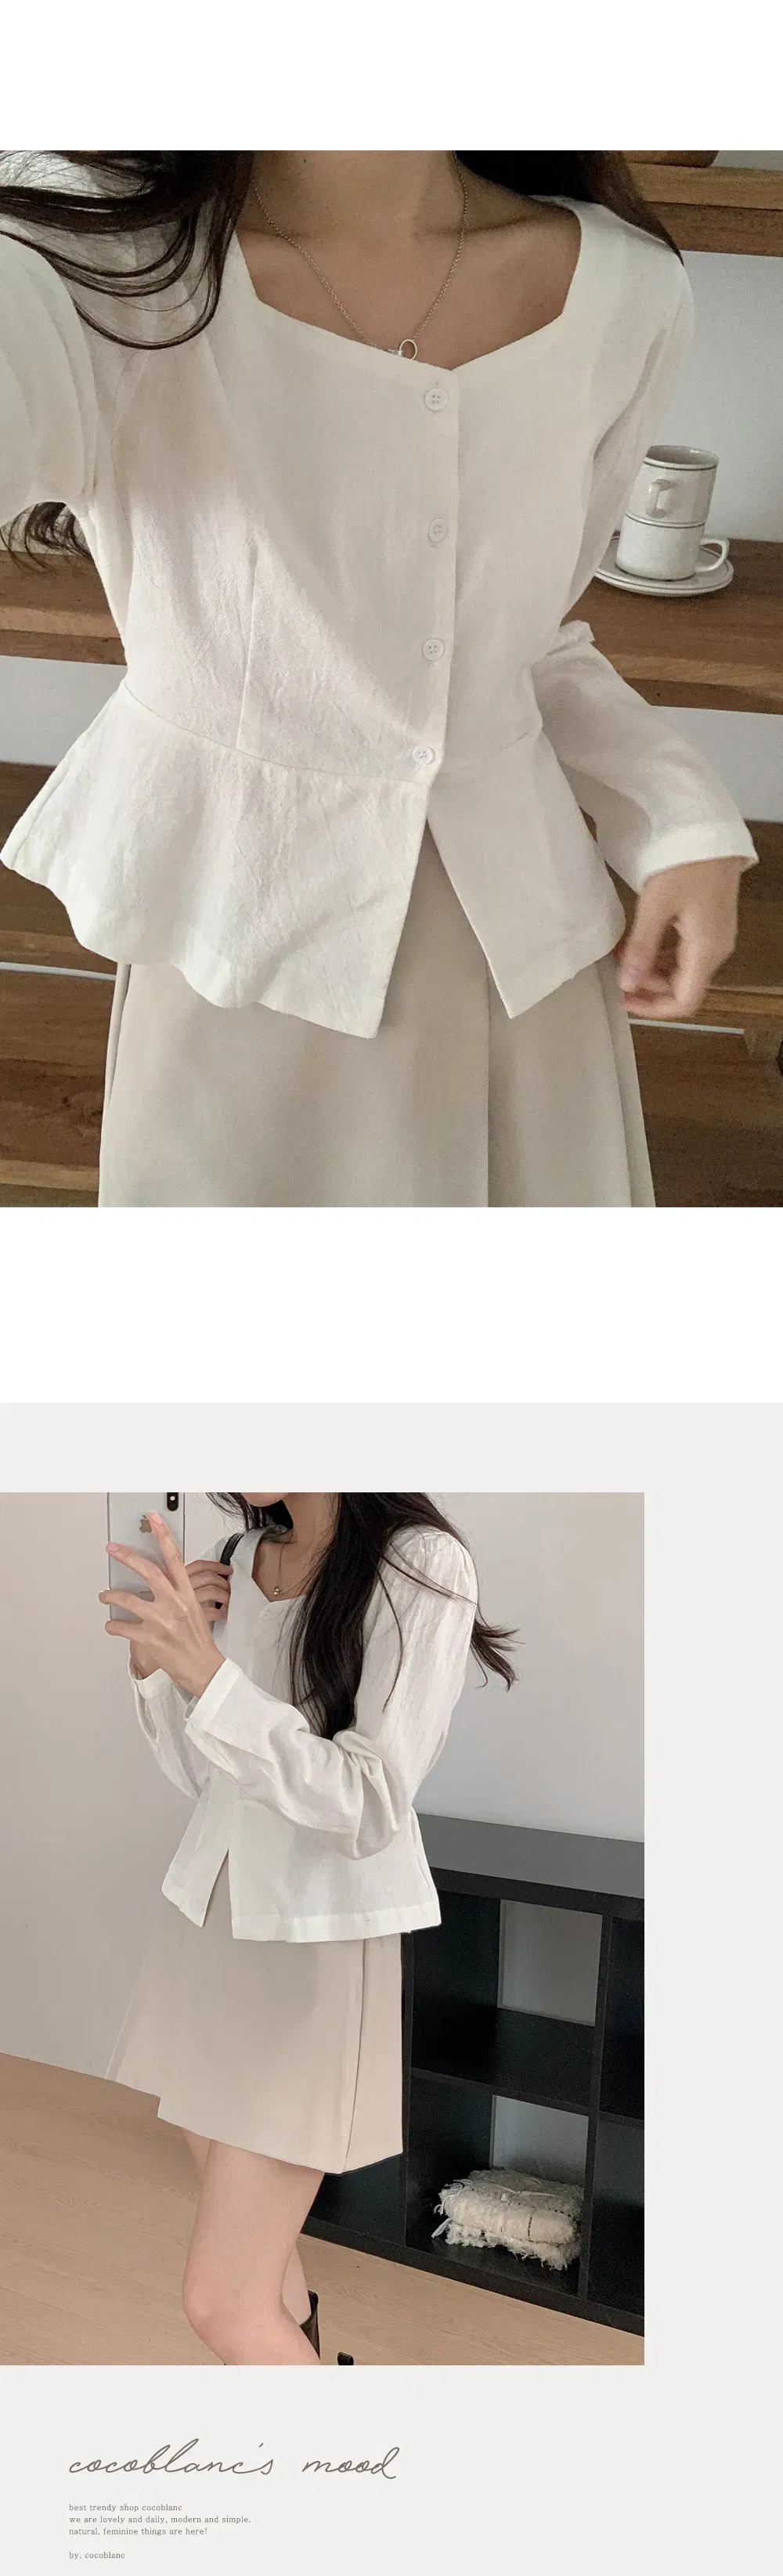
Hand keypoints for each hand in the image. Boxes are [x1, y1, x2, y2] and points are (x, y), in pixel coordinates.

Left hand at [99, 1515, 225, 1699]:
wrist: (204, 1669)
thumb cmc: (197, 1640)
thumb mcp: (193, 1609)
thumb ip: (175, 1593)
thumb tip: (150, 1580)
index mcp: (187, 1593)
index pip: (175, 1557)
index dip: (163, 1535)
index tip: (153, 1518)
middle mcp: (175, 1603)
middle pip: (148, 1571)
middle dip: (127, 1556)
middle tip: (112, 1548)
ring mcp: (162, 1621)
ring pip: (128, 1599)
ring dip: (111, 1595)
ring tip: (104, 1595)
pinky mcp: (151, 1638)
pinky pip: (122, 1627)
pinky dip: (112, 1625)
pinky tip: (111, 1625)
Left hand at [614, 856, 742, 1018]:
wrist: (710, 831)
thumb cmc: (684, 863)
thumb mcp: (656, 906)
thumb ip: (642, 949)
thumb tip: (628, 984)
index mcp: (706, 951)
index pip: (684, 1002)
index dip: (653, 1008)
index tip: (624, 998)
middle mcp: (715, 950)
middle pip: (682, 987)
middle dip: (648, 986)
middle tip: (616, 969)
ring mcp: (714, 936)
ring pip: (681, 970)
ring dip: (651, 969)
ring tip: (622, 953)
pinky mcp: (709, 923)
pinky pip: (684, 951)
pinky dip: (660, 952)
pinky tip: (638, 940)